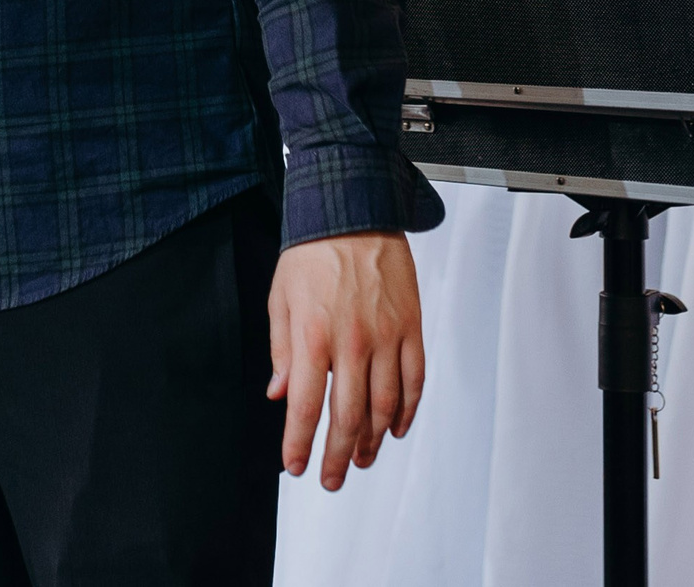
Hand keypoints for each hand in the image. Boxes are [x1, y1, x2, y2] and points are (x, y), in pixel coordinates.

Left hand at [269, 231, 424, 489]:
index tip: (296, 466)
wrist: (354, 214)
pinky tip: (396, 428)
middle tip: (330, 479)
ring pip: (385, 406)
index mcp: (314, 335)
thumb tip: (279, 394)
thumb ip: (282, 351)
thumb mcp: (281, 300)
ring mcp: (387, 337)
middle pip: (349, 416)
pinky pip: (415, 381)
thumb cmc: (312, 254)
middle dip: (337, 455)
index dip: (300, 442)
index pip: (307, 405)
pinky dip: (408, 410)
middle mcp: (353, 342)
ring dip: (373, 441)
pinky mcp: (412, 328)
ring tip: (360, 459)